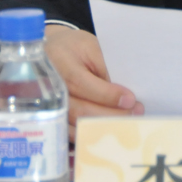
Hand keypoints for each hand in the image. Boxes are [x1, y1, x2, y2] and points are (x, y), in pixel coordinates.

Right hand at [44, 24, 142, 139]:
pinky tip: (109, 131)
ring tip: (126, 123)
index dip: (107, 95)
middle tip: (135, 113)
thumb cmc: (74, 47)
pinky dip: (90, 135)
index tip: (130, 100)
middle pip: (78, 109)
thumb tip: (123, 96)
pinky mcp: (50, 118)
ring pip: (75, 125)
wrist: (50, 52)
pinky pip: (70, 132)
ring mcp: (46, 106)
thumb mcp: (91, 47)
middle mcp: (48, 88)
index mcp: (58, 62)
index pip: (80, 83)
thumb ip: (103, 69)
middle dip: (110, 114)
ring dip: (103, 127)